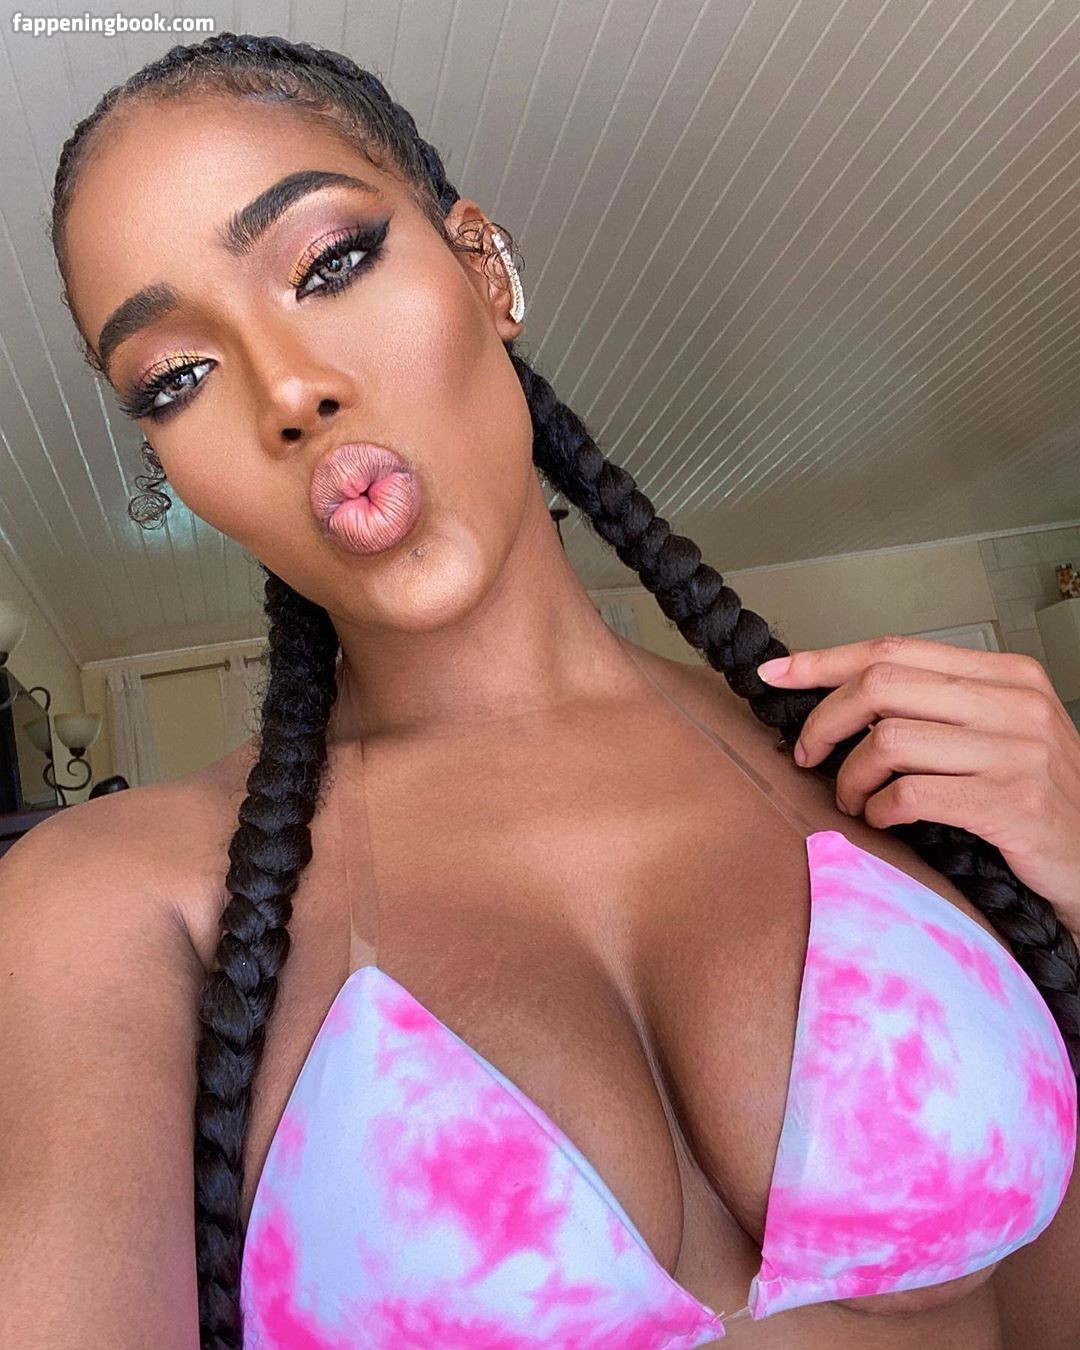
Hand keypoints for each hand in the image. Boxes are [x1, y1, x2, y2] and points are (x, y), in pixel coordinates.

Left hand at [756, 634, 1079, 924]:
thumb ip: (937, 708)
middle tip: (808, 754)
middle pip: (882, 686)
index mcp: (1007, 674)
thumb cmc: (1038, 800)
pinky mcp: (1011, 802)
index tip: (778, 673)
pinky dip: (881, 808)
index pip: (895, 650)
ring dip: (851, 776)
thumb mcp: (998, 735)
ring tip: (853, 798)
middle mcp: (1015, 702)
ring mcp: (1017, 750)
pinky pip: (912, 792)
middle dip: (826, 721)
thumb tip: (847, 698)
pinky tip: (883, 818)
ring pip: (888, 740)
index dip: (825, 661)